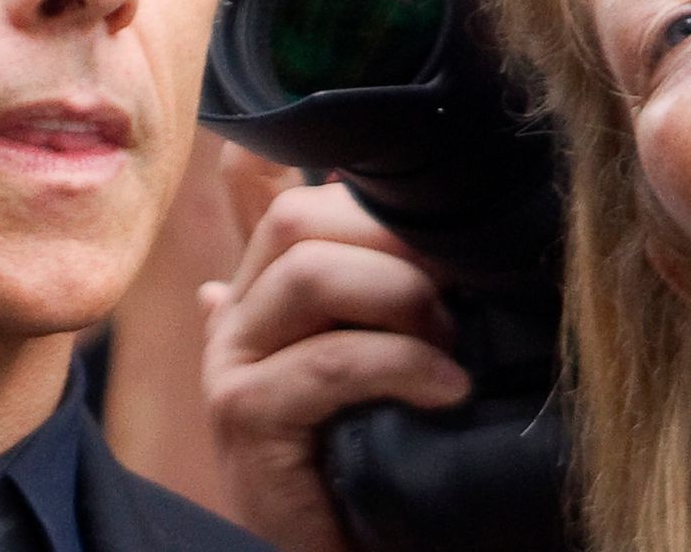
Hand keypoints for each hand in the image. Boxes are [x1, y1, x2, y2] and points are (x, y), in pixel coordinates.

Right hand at [200, 180, 471, 551]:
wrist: (352, 550)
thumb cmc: (380, 445)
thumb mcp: (390, 342)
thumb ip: (385, 274)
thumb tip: (403, 207)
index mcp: (264, 284)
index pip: (267, 184)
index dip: (337, 176)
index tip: (418, 196)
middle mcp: (235, 312)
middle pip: (298, 219)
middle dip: (392, 238)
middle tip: (459, 283)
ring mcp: (230, 363)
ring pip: (310, 275)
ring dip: (400, 297)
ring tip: (451, 343)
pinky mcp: (243, 417)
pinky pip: (327, 361)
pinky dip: (400, 364)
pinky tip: (448, 389)